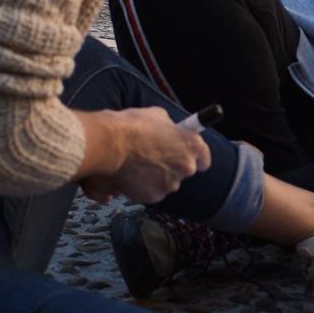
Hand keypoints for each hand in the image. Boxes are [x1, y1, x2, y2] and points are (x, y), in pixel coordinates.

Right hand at [82, 108, 209, 206]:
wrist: (109, 145)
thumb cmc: (132, 126)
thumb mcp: (157, 116)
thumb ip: (169, 128)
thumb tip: (168, 130)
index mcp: (192, 146)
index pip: (204, 159)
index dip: (193, 157)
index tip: (183, 154)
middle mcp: (186, 167)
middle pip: (183, 171)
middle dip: (170, 166)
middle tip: (152, 157)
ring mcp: (171, 184)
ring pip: (166, 183)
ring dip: (155, 177)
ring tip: (137, 165)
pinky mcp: (154, 196)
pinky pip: (150, 192)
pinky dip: (141, 187)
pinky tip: (129, 175)